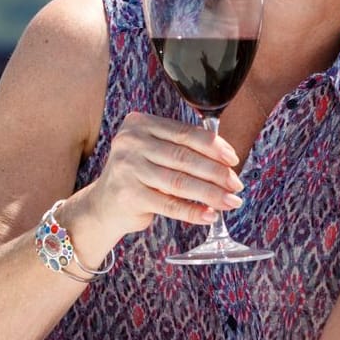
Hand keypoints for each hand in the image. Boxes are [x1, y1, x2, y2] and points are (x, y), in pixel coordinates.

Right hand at [69, 112, 245, 238]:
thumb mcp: (153, 152)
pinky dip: (193, 212)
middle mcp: (131, 143)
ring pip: (180, 182)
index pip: (184, 133)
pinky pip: (170, 205)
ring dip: (210, 194)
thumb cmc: (138, 176)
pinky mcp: (129, 196)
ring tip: (231, 202)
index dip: (213, 146)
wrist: (103, 205)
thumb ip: (180, 148)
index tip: (233, 158)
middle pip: (184, 157)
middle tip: (236, 184)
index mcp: (140, 124)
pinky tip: (210, 215)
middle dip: (216, 172)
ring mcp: (128, 169)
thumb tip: (227, 160)